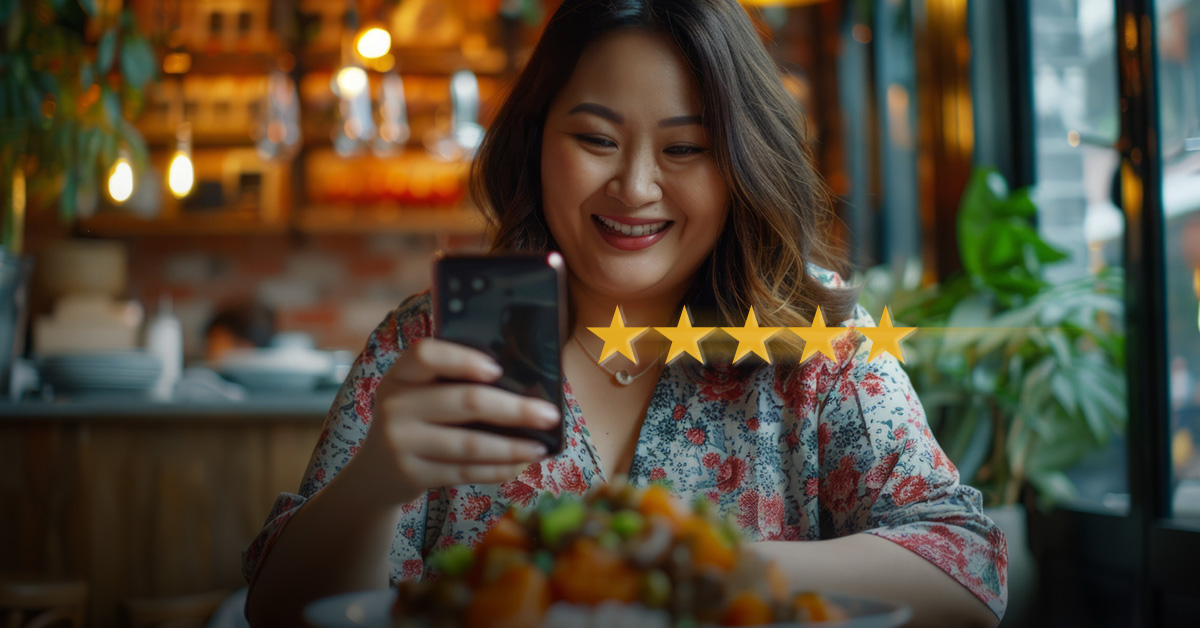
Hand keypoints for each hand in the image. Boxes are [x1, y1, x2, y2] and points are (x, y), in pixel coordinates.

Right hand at [359, 338, 559, 504]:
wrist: (374, 474)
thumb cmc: (415, 421)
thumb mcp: (417, 394)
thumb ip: (452, 382)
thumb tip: (524, 384)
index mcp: (401, 374)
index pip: (426, 354)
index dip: (463, 359)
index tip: (498, 369)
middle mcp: (395, 404)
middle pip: (464, 401)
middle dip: (514, 409)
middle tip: (549, 415)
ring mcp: (400, 442)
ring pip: (469, 444)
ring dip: (512, 446)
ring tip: (541, 447)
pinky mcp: (411, 475)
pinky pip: (465, 471)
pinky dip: (497, 469)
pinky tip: (519, 464)